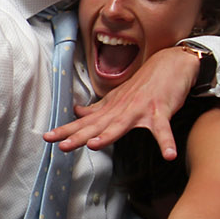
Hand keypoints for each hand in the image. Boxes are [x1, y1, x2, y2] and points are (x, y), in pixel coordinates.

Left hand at [44, 45, 199, 158]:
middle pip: (96, 126)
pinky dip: (166, 141)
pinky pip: (163, 129)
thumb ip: (98, 108)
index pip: (84, 123)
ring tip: (94, 146)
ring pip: (121, 125)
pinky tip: (169, 155)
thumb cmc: (144, 84)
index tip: (47, 137)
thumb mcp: (117, 97)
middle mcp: (121, 110)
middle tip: (61, 146)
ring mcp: (140, 110)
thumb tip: (77, 111)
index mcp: (110, 109)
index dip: (66, 130)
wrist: (172, 63)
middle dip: (78, 136)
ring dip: (108, 135)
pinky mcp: (161, 110)